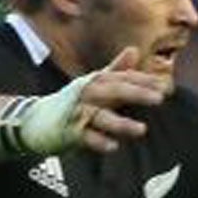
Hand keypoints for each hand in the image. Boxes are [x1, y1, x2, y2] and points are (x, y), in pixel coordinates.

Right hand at [26, 47, 168, 155]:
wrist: (34, 121)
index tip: (164, 86)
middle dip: (136, 93)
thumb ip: (115, 70)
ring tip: (142, 130)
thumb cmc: (71, 102)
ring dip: (121, 123)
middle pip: (113, 91)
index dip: (142, 81)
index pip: (121, 78)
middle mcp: (86, 94)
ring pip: (101, 116)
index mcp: (95, 82)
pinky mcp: (69, 132)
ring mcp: (77, 113)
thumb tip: (134, 50)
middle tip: (160, 98)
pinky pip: (86, 137)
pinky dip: (98, 141)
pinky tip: (113, 147)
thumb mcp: (93, 84)